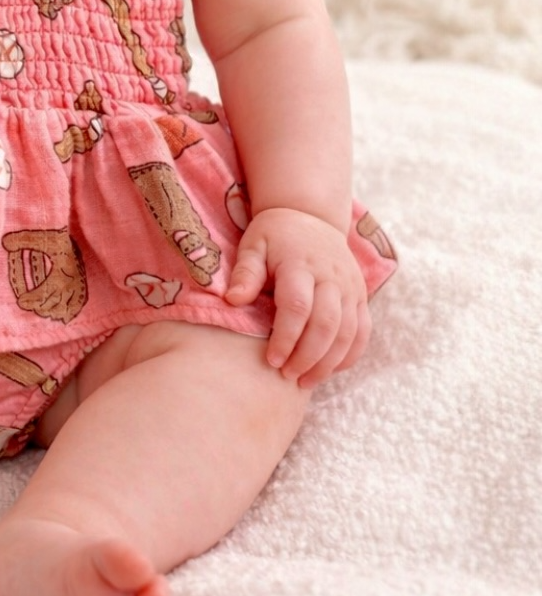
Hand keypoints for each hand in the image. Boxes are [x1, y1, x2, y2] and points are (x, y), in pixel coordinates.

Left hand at [224, 207, 370, 387]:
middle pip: (327, 325)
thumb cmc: (274, 235)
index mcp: (300, 264)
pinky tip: (330, 369)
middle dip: (308, 357)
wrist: (310, 214)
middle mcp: (331, 276)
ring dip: (329, 362)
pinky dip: (350, 354)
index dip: (286, 338)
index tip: (271, 360)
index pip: (298, 307)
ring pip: (348, 332)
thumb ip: (245, 272)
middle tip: (288, 376)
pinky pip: (363, 330)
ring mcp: (350, 286)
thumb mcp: (253, 245)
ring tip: (306, 381)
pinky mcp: (360, 295)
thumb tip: (233, 300)